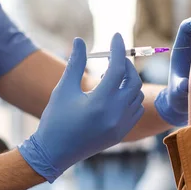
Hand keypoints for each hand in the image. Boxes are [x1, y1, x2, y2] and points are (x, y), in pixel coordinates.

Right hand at [19, 34, 144, 181]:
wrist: (54, 153)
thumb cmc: (55, 119)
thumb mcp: (63, 89)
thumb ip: (75, 63)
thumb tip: (80, 40)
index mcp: (100, 102)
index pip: (118, 68)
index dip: (118, 49)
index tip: (116, 36)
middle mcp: (115, 115)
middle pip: (133, 81)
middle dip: (125, 65)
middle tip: (112, 58)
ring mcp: (120, 126)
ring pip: (137, 95)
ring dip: (128, 81)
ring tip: (108, 77)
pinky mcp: (121, 133)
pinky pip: (136, 110)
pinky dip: (131, 97)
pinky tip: (114, 93)